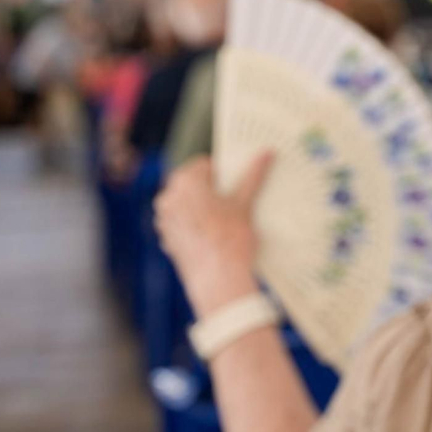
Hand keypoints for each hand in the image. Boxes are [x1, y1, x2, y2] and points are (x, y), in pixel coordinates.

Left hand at [155, 153, 272, 316]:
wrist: (218, 279)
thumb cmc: (231, 238)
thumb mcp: (246, 204)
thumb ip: (253, 176)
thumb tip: (266, 152)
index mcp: (185, 182)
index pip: (204, 165)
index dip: (223, 172)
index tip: (236, 184)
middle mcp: (168, 197)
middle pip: (193, 183)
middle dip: (211, 189)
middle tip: (234, 201)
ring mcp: (164, 219)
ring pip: (186, 203)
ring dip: (203, 206)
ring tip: (226, 219)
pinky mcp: (166, 238)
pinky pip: (182, 222)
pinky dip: (195, 223)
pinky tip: (214, 234)